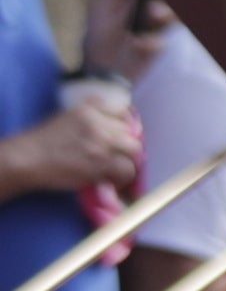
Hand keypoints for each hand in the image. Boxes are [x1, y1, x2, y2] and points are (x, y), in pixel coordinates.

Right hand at [0, 81, 141, 200]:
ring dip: (128, 160)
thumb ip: (91, 116)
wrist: (27, 159)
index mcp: (90, 110)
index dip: (125, 126)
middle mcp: (99, 123)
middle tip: (119, 155)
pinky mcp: (102, 163)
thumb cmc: (43, 142)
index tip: (122, 136)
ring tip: (117, 169)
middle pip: (132, 132)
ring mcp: (102, 143)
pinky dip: (123, 177)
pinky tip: (113, 180)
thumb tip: (118, 124)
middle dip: (127, 145)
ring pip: (134, 150)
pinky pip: (127, 169)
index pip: (123, 112)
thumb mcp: (67, 118)